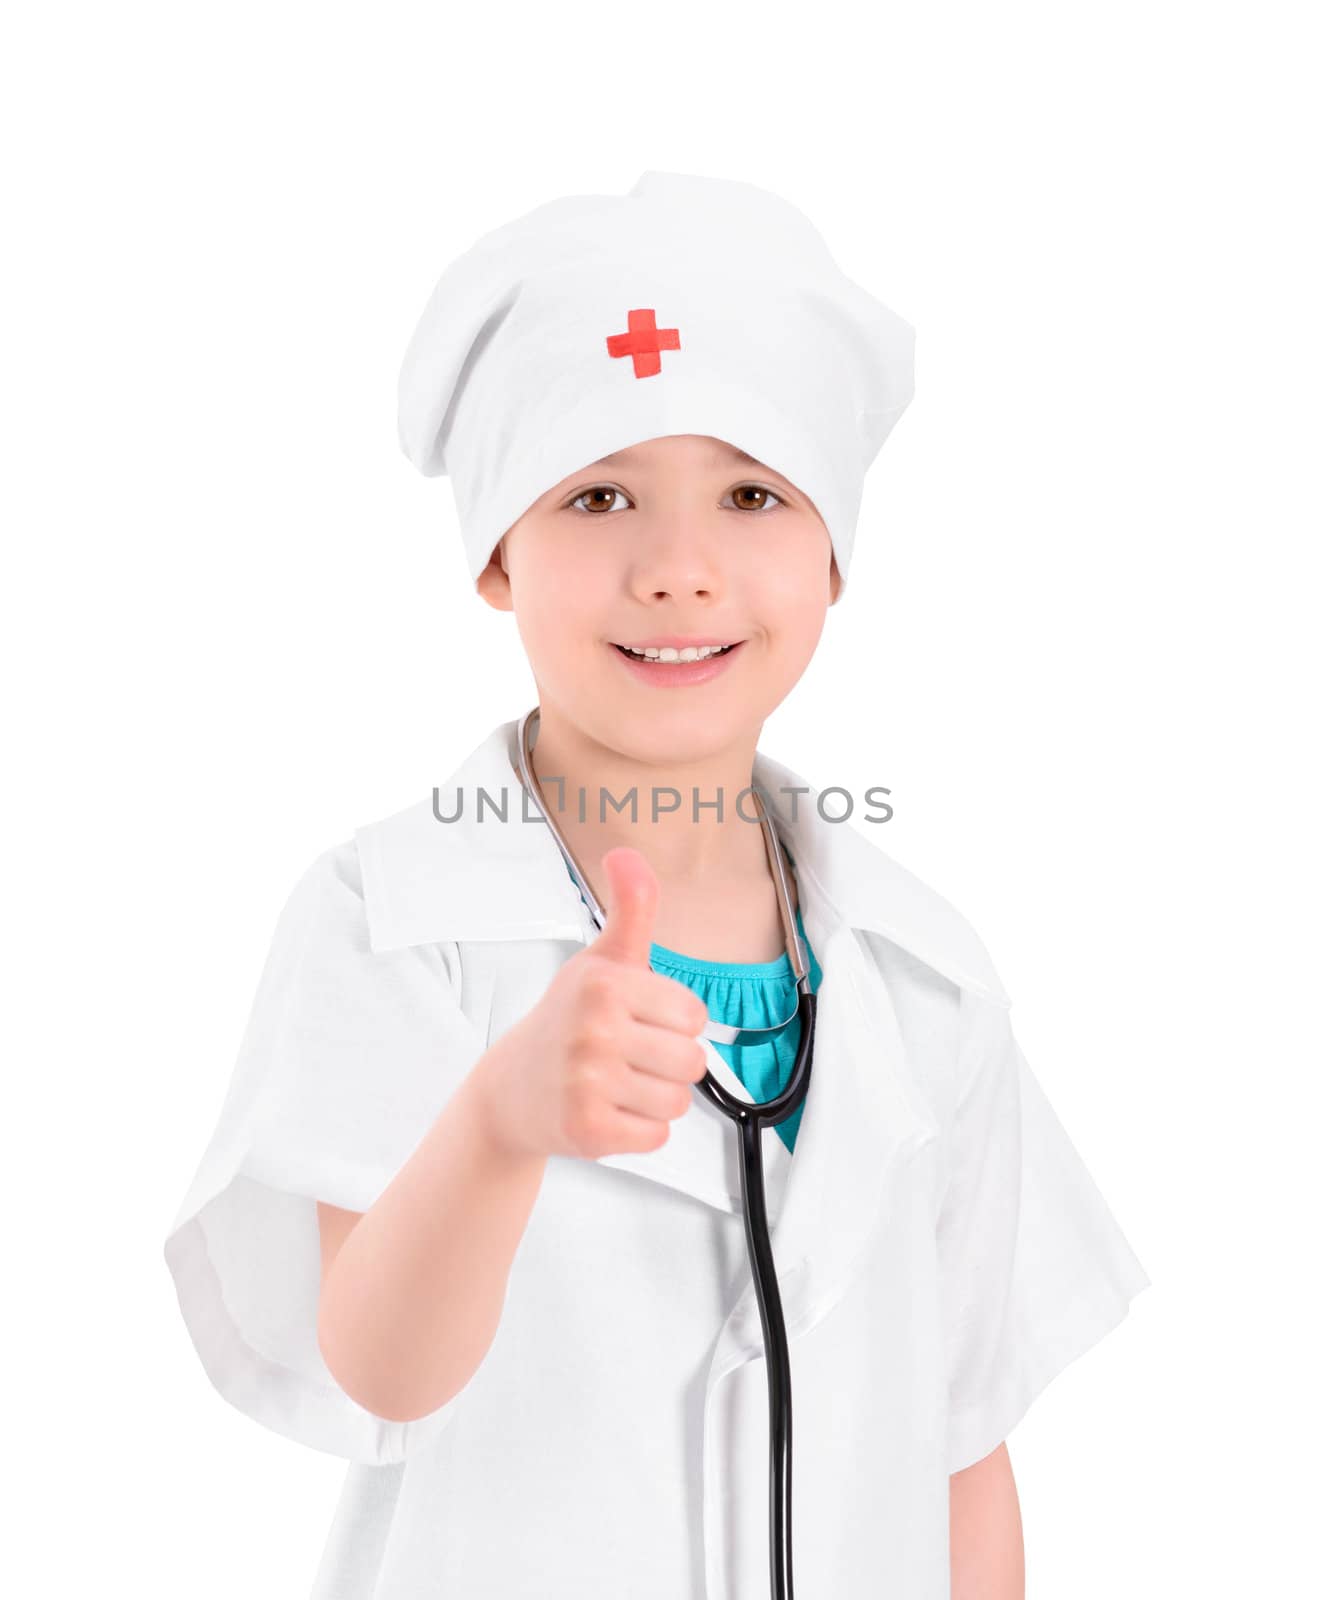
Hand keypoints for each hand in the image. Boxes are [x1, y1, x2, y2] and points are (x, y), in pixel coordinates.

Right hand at [473, 847, 709, 1160]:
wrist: (509, 1090)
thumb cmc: (565, 1020)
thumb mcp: (599, 961)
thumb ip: (630, 909)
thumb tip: (626, 853)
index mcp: (603, 984)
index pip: (694, 1014)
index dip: (671, 1021)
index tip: (635, 1021)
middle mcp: (593, 1030)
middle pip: (692, 1061)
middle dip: (666, 1063)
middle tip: (625, 1057)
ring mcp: (587, 1083)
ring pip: (677, 1101)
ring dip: (654, 1098)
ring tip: (616, 1084)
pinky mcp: (588, 1130)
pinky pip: (657, 1136)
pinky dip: (639, 1130)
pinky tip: (608, 1110)